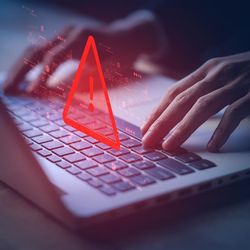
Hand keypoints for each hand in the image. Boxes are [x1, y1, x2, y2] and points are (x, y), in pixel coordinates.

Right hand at [3, 10, 162, 93]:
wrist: (132, 37)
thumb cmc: (125, 56)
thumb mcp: (111, 70)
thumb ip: (88, 80)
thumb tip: (63, 95)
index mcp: (82, 40)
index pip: (52, 59)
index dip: (40, 77)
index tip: (29, 94)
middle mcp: (71, 32)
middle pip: (37, 51)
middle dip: (20, 72)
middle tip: (8, 91)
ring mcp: (67, 33)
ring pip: (37, 49)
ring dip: (22, 68)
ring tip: (10, 85)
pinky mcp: (66, 38)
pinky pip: (45, 50)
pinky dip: (33, 64)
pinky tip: (26, 77)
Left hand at [142, 52, 249, 151]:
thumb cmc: (247, 73)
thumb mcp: (220, 76)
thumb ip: (201, 90)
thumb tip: (177, 113)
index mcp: (206, 71)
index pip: (174, 93)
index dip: (157, 112)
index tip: (145, 129)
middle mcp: (217, 74)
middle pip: (182, 100)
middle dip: (162, 123)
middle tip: (148, 142)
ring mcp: (237, 83)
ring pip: (202, 106)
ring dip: (183, 128)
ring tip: (169, 146)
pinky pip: (236, 112)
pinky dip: (223, 129)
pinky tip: (213, 146)